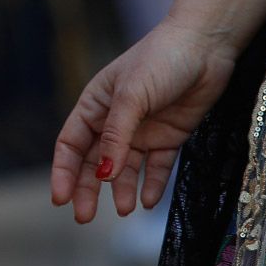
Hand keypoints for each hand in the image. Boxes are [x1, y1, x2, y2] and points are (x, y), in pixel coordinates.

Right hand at [52, 20, 240, 223]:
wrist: (205, 47)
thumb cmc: (160, 60)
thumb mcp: (131, 96)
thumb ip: (116, 136)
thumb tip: (103, 173)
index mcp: (95, 105)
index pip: (71, 144)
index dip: (62, 172)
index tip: (59, 199)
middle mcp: (115, 121)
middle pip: (93, 162)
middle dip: (87, 189)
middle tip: (84, 218)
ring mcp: (142, 131)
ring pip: (124, 169)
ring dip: (120, 190)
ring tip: (124, 210)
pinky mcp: (169, 137)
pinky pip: (157, 167)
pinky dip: (152, 184)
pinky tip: (149, 201)